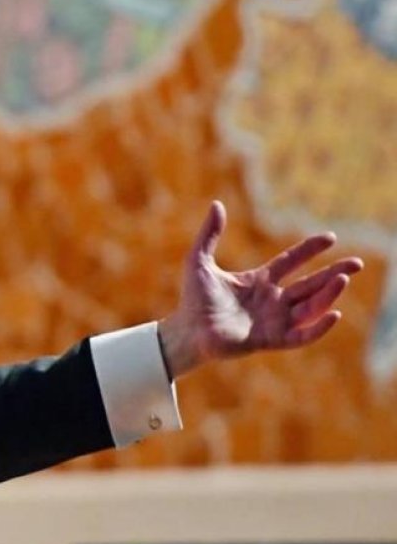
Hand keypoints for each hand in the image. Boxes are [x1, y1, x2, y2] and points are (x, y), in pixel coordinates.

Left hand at [158, 201, 363, 377]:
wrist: (186, 331)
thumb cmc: (192, 299)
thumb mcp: (199, 261)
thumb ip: (210, 234)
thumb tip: (217, 204)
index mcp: (259, 281)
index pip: (291, 262)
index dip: (309, 250)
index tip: (330, 238)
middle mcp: (271, 300)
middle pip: (310, 285)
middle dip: (334, 274)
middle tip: (357, 263)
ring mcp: (273, 321)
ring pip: (309, 307)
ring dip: (327, 295)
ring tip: (343, 279)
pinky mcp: (270, 340)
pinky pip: (301, 336)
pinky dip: (318, 327)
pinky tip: (333, 314)